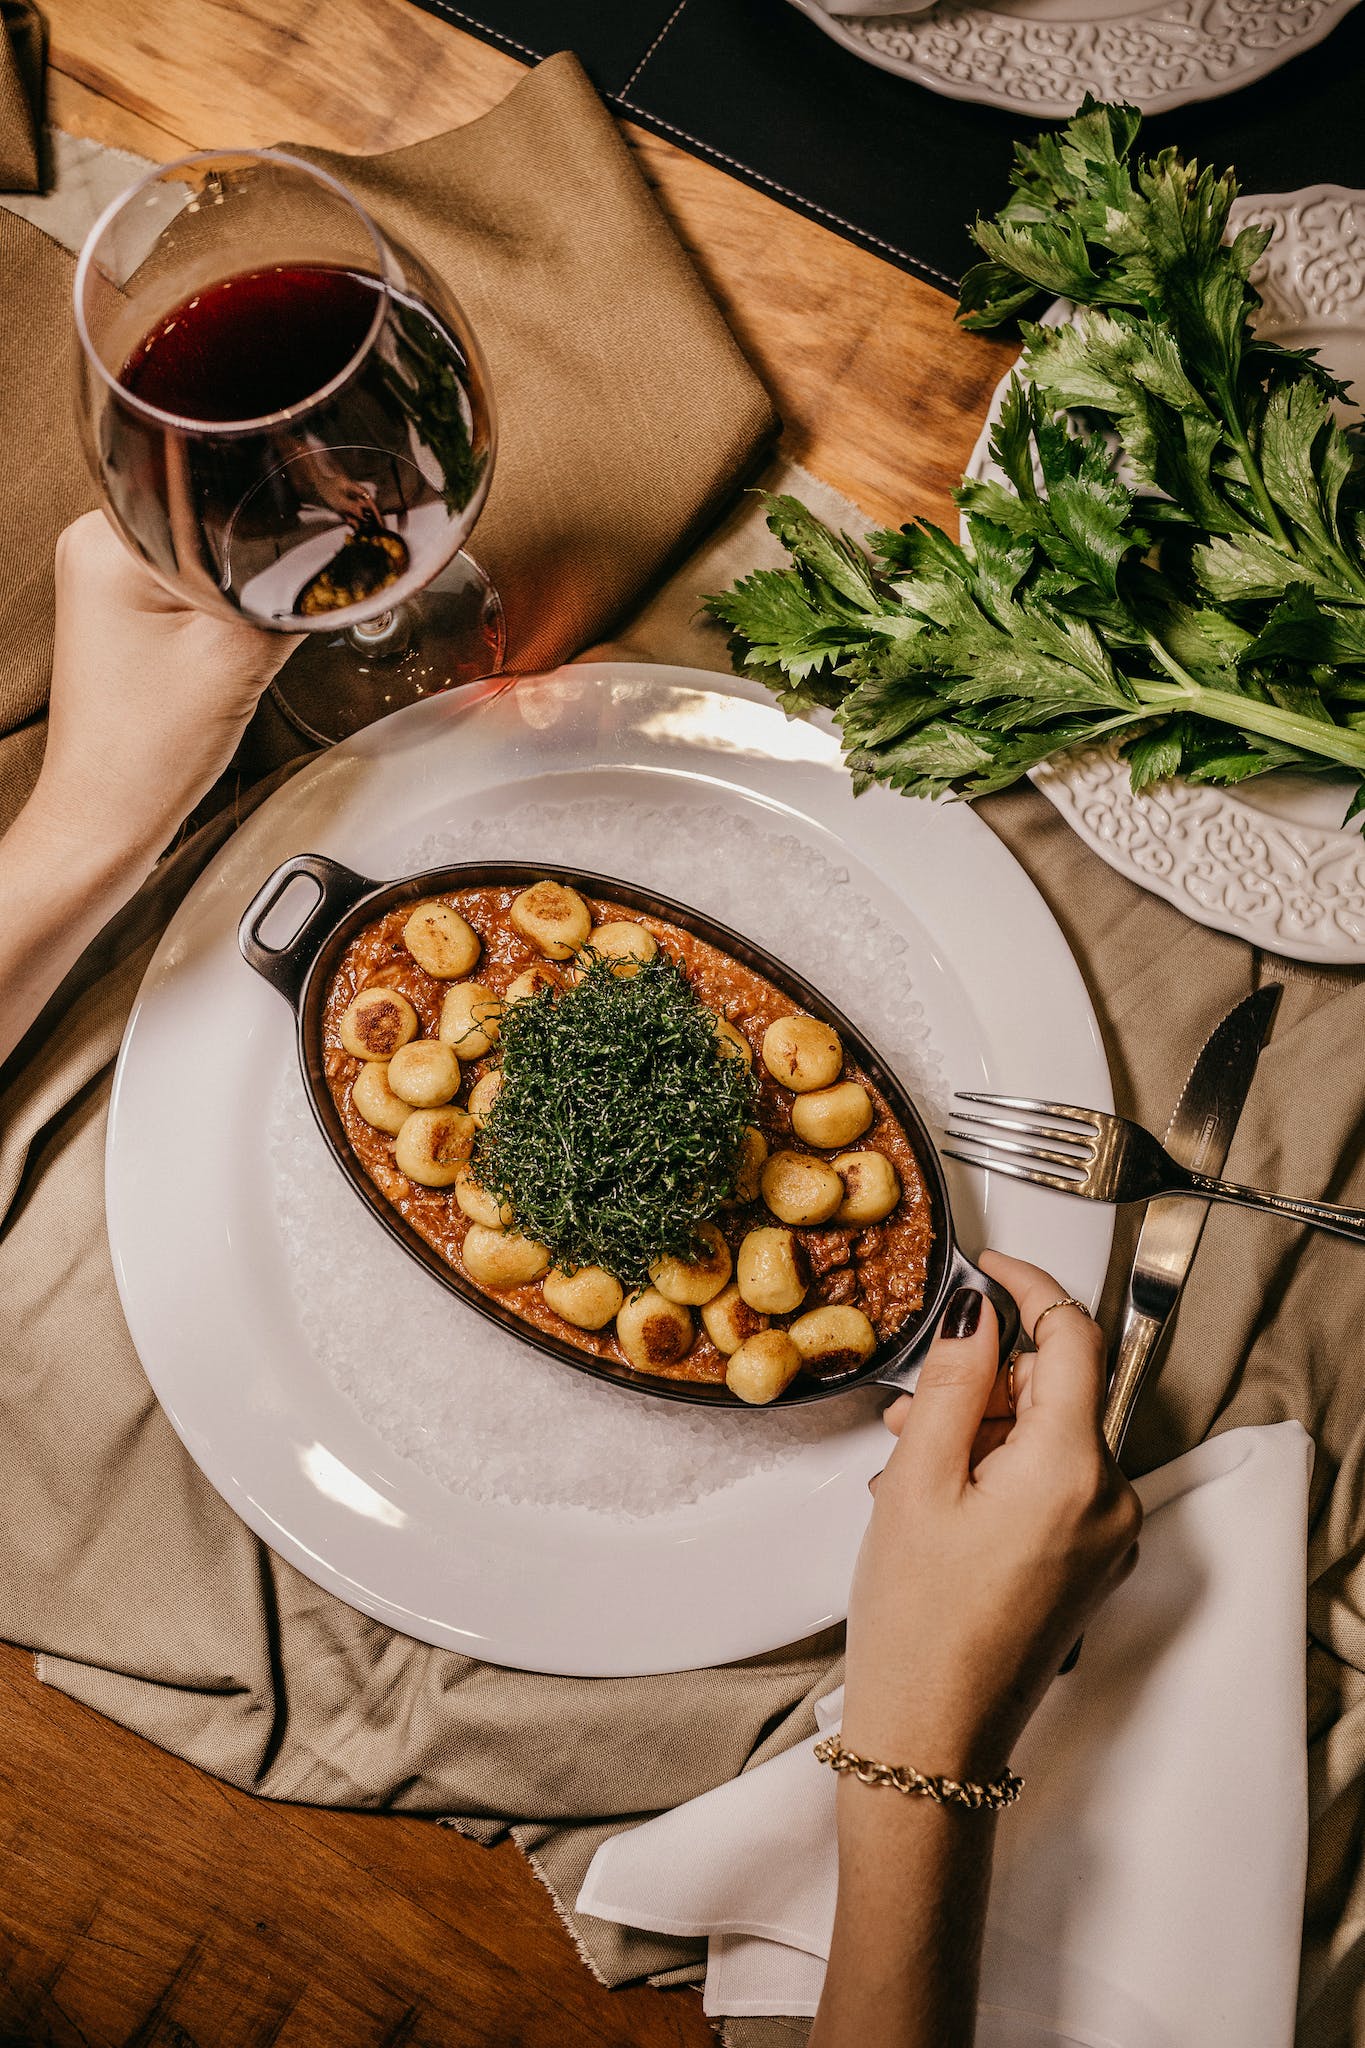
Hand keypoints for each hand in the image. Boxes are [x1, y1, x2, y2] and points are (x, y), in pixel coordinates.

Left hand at [28, 511, 299, 876]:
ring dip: (238, 585)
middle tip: (262, 614)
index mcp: (108, 540)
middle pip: (210, 513)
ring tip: (230, 641)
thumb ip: (293, 594)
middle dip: (255, 556)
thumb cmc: (146, 752)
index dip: (272, 511)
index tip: (307, 543)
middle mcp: (96, 545)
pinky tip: (221, 645)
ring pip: (206, 550)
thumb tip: (339, 558)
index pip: (211, 484)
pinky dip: (220, 607)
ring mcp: (106, 577)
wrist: (109, 816)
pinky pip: (192, 582)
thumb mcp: (239, 658)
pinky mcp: (123, 609)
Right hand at [841, 1249, 1141, 1779]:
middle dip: (983, 1384)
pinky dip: (999, 1473)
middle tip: (909, 1411)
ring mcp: (1107, 1537)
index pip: (1074, 1336)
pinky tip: (938, 1502)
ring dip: (981, 1432)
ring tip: (907, 1471)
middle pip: (1057, 1391)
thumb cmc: (918, 1627)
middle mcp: (1111, 1500)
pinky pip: (1053, 1484)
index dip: (1029, 1287)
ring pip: (1048, 1438)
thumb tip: (977, 1312)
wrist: (934, 1740)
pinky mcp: (1092, 1565)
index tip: (988, 1268)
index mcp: (1073, 1469)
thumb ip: (951, 1382)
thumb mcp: (916, 1481)